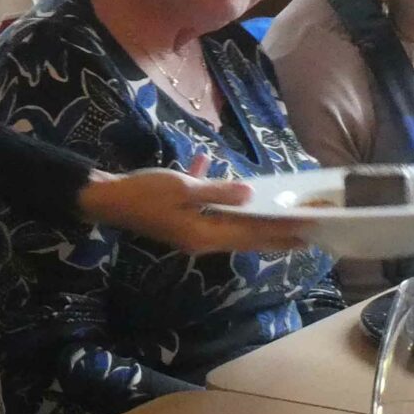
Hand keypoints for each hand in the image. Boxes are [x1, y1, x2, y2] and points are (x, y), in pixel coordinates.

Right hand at [77, 156, 307, 253]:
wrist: (106, 199)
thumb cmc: (144, 193)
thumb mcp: (182, 187)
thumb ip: (218, 191)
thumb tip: (251, 195)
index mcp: (204, 234)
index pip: (252, 234)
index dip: (280, 232)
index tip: (308, 231)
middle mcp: (202, 238)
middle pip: (246, 237)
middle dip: (275, 235)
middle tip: (307, 236)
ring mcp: (191, 231)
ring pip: (232, 226)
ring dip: (255, 221)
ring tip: (281, 219)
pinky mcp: (181, 220)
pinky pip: (209, 211)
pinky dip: (218, 197)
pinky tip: (220, 176)